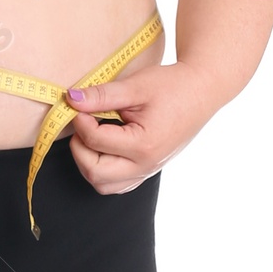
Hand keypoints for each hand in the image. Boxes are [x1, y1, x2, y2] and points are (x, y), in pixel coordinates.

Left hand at [63, 61, 222, 196]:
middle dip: (79, 147)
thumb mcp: (135, 86)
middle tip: (82, 123)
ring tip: (92, 136)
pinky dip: (103, 171)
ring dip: (88, 163)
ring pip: (103, 185)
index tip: (79, 104)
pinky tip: (104, 148)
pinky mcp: (148, 171)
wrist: (201, 92)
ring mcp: (148, 171)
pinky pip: (117, 184)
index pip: (96, 141)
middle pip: (94, 172)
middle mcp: (146, 165)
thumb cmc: (172, 86)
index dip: (80, 121)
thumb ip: (101, 95)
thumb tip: (71, 99)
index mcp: (144, 144)